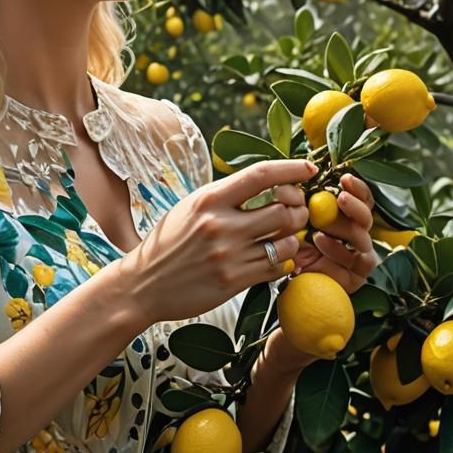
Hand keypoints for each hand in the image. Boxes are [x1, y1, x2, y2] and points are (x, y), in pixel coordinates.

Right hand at [117, 159, 315, 325]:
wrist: (143, 284)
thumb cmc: (169, 241)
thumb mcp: (191, 207)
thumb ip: (225, 195)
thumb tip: (265, 181)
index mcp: (209, 198)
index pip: (260, 175)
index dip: (291, 168)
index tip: (309, 168)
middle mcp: (221, 224)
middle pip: (283, 209)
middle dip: (299, 208)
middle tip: (297, 210)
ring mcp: (229, 255)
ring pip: (286, 241)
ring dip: (294, 237)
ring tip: (286, 235)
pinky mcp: (233, 282)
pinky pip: (276, 268)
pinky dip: (284, 261)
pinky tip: (276, 257)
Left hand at [293, 173, 378, 293]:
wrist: (286, 274)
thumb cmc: (292, 241)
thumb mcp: (296, 218)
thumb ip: (303, 201)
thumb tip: (303, 179)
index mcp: (348, 217)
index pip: (362, 199)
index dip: (357, 188)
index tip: (345, 179)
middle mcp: (358, 235)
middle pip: (366, 217)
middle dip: (355, 206)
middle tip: (341, 198)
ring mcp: (359, 257)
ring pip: (362, 239)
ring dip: (343, 230)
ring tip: (320, 230)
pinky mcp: (356, 277)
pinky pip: (353, 263)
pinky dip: (336, 253)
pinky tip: (320, 244)